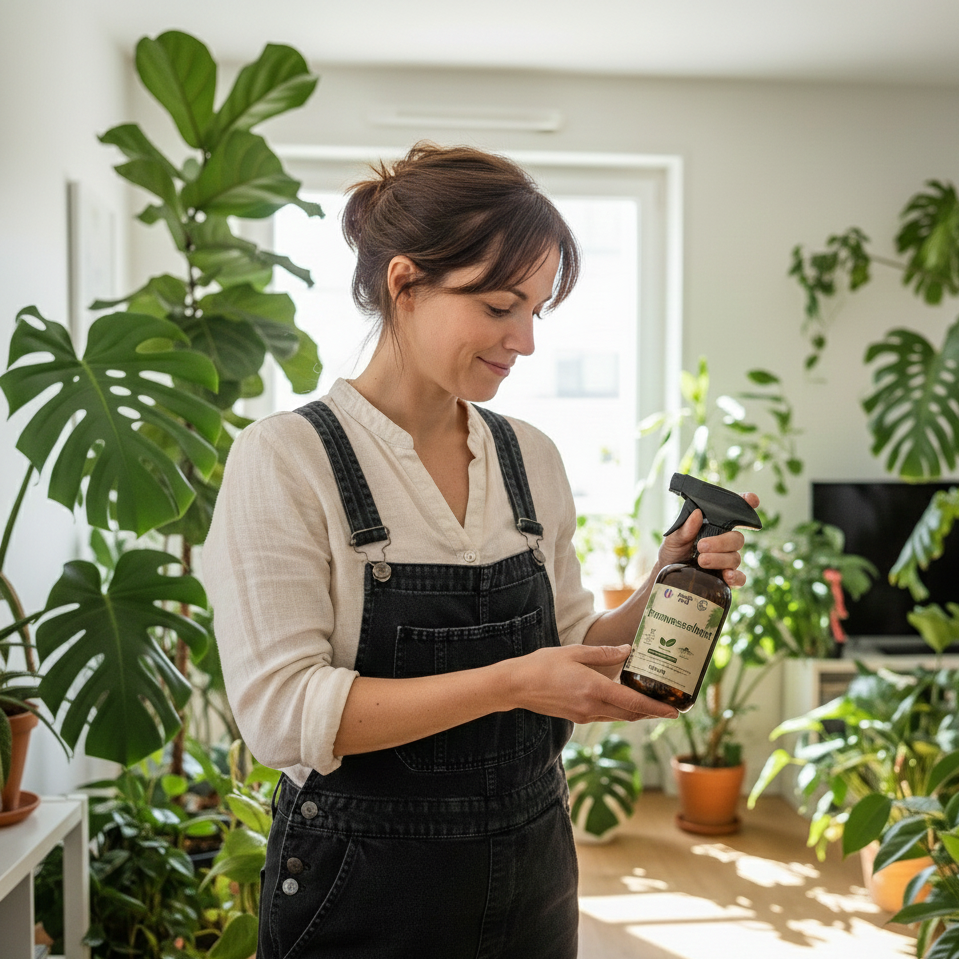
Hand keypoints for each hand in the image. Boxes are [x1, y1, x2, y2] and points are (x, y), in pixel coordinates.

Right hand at [503, 643, 679, 723]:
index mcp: (593, 688)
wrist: (516, 685)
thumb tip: (627, 650)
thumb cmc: (542, 665)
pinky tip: (623, 702)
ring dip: (636, 713)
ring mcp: (584, 714)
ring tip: (651, 706)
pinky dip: (619, 711)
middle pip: (630, 714)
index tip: (674, 712)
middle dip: (652, 714)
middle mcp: (591, 706)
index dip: (656, 709)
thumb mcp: (573, 652)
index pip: (632, 702)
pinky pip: (605, 716)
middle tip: (670, 710)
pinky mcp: (577, 716)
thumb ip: (602, 653)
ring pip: (618, 717)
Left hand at [657, 492, 759, 588]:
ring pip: (735, 557)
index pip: (733, 513)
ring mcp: (727, 560)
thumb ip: (684, 528)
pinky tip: (727, 575)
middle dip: (721, 542)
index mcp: (714, 526)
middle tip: (701, 546)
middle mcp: (724, 542)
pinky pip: (740, 578)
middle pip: (737, 538)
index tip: (752, 500)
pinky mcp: (727, 578)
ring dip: (719, 559)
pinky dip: (736, 576)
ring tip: (701, 560)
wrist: (668, 574)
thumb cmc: (673, 552)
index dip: (745, 504)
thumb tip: (697, 514)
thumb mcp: (673, 539)